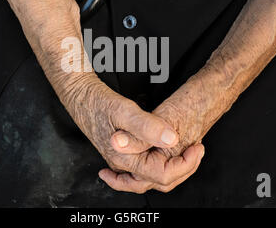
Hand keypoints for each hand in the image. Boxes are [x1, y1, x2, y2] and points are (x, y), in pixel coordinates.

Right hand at [100, 75, 213, 192]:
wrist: (78, 96)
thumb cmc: (97, 102)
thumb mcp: (125, 110)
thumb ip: (148, 126)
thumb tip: (172, 139)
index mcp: (126, 159)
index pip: (163, 174)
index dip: (185, 163)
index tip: (197, 145)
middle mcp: (123, 164)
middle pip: (159, 179)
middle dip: (183, 168)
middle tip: (197, 149)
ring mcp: (120, 159)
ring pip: (152, 174)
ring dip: (172, 166)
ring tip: (187, 153)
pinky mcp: (120, 151)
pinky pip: (143, 166)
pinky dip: (157, 163)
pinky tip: (162, 154)